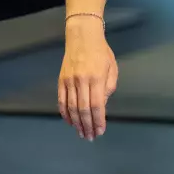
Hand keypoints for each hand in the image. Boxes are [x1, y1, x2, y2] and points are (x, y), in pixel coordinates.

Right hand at [57, 25, 117, 139]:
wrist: (82, 36)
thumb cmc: (101, 52)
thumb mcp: (112, 68)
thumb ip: (108, 88)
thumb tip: (102, 106)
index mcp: (97, 78)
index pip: (97, 105)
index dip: (98, 121)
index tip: (100, 131)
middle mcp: (82, 80)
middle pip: (83, 109)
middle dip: (87, 126)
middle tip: (90, 137)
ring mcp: (69, 80)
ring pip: (71, 107)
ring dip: (77, 123)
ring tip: (81, 133)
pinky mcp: (61, 80)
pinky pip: (61, 100)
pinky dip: (65, 113)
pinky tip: (70, 121)